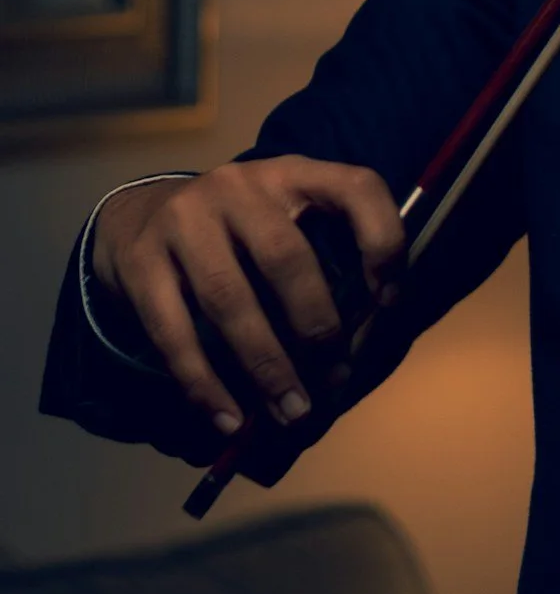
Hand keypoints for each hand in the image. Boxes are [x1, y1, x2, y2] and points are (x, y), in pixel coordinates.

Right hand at [90, 159, 404, 438]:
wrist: (136, 217)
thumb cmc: (235, 236)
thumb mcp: (283, 224)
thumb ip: (323, 263)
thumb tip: (358, 347)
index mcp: (292, 173)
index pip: (354, 186)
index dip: (382, 239)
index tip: (389, 300)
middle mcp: (239, 187)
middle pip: (285, 256)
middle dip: (316, 325)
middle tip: (334, 377)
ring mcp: (184, 219)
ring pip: (228, 299)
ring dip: (265, 365)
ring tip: (291, 412)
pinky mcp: (141, 261)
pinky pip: (174, 331)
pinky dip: (205, 383)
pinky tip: (229, 419)